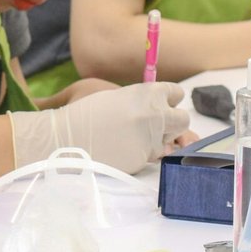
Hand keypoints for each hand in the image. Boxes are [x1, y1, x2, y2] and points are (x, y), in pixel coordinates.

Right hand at [9, 82, 191, 173]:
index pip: (176, 93)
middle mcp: (155, 114)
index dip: (167, 100)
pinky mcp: (144, 158)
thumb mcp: (116, 96)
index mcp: (147, 93)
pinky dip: (143, 154)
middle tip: (155, 125)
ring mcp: (152, 138)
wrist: (67, 138)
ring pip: (170, 141)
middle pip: (182, 119)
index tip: (159, 105)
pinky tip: (124, 149)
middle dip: (172, 123)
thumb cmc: (86, 112)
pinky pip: (153, 157)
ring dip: (157, 140)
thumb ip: (142, 100)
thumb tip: (161, 108)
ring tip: (132, 138)